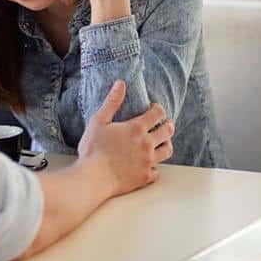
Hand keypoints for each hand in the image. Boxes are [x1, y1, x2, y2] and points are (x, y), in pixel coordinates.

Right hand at [78, 81, 174, 196]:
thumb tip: (121, 83)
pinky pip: (157, 171)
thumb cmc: (93, 149)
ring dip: (166, 143)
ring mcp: (148, 162)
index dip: (158, 109)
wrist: (93, 177)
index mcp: (136, 128)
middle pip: (168, 131)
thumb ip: (112, 102)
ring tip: (161, 142)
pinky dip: (155, 166)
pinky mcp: (145, 177)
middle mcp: (147, 144)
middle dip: (167, 124)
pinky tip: (149, 164)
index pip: (157, 113)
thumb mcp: (98, 121)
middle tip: (163, 123)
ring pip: (167, 150)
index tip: (153, 108)